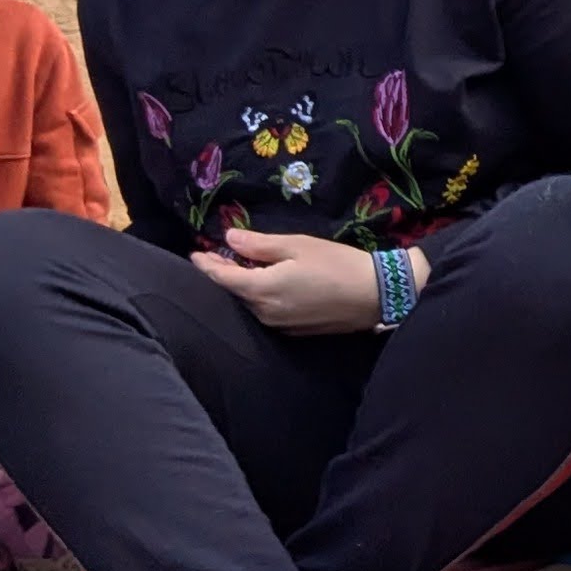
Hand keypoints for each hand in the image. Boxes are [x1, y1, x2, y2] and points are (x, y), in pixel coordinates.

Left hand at [193, 225, 417, 334]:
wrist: (375, 295)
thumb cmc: (337, 264)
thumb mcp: (297, 245)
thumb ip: (259, 244)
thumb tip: (229, 238)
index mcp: (261, 290)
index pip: (222, 278)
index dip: (206, 265)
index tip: (195, 253)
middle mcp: (264, 313)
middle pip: (234, 293)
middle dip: (223, 273)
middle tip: (215, 255)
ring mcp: (279, 326)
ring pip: (250, 303)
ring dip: (242, 286)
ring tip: (239, 267)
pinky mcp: (294, 331)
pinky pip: (267, 312)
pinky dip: (260, 297)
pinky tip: (266, 284)